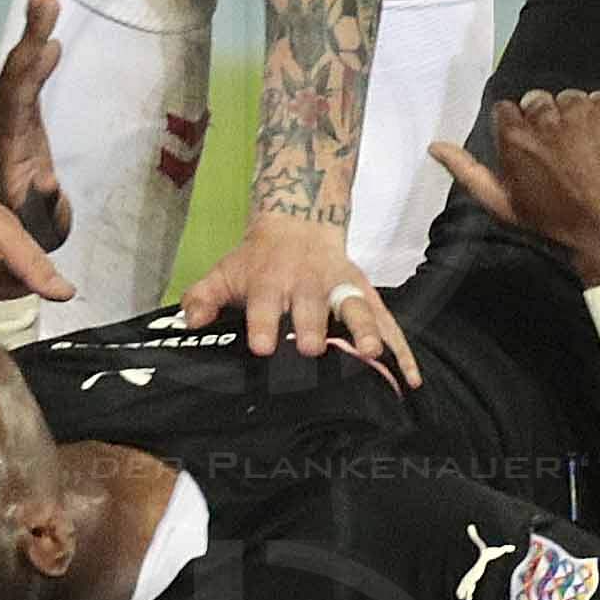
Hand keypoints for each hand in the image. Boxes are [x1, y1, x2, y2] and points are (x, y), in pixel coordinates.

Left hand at [0, 0, 71, 249]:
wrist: (13, 230)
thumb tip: (45, 185)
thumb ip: (41, 205)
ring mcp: (9, 117)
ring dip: (34, 36)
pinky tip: (52, 40)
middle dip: (31, 34)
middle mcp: (1, 121)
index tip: (48, 39)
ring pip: (21, 69)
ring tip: (46, 0)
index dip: (30, 63)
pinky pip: (28, 79)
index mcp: (5, 139)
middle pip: (16, 70)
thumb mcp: (36, 221)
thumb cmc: (28, 225)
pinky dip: (39, 56)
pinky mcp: (19, 119)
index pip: (16, 92)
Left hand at [179, 210, 416, 383]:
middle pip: (311, 306)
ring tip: (369, 353)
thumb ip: (202, 297)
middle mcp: (308, 284)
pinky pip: (387, 323)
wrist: (299, 222)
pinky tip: (409, 377)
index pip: (265, 302)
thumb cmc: (258, 260)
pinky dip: (401, 349)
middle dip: (312, 327)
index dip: (264, 323)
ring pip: (354, 309)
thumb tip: (190, 322)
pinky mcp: (366, 297)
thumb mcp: (225, 272)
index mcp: (271, 281)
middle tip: (312, 350)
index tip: (264, 345)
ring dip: (363, 330)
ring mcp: (341, 290)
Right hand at [429, 89, 599, 292]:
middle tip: (562, 155)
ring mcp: (585, 113)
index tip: (531, 149)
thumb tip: (437, 147)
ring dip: (576, 119)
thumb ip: (468, 172)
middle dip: (546, 122)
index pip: (507, 109)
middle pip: (539, 101)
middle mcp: (548, 117)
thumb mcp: (505, 206)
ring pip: (571, 99)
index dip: (519, 130)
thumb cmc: (560, 226)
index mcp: (516, 137)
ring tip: (586, 153)